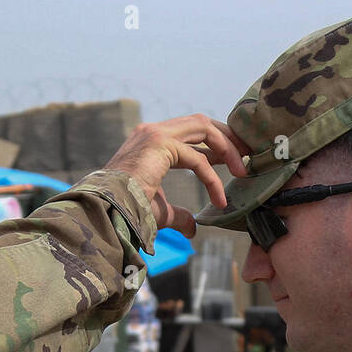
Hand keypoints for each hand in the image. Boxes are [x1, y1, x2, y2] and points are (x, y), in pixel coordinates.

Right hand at [104, 114, 248, 235]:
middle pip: (202, 123)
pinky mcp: (159, 144)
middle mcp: (152, 131)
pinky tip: (219, 199)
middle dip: (228, 138)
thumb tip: (193, 228)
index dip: (216, 144)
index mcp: (151, 141)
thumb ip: (178, 215)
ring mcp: (155, 134)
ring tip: (242, 171)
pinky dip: (212, 178)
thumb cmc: (124, 212)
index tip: (234, 160)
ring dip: (227, 148)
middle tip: (247, 157)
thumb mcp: (159, 211)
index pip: (192, 132)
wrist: (104, 212)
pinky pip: (197, 158)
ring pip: (204, 129)